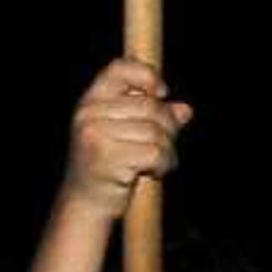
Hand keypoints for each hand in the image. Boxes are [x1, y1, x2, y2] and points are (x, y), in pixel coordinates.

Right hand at [66, 57, 192, 218]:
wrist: (86, 204)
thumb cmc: (110, 166)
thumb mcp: (129, 135)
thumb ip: (154, 118)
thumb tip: (185, 109)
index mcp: (91, 101)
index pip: (119, 68)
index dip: (147, 75)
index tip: (161, 93)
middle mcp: (89, 113)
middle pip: (150, 106)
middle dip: (168, 128)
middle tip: (165, 146)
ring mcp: (95, 135)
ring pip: (156, 131)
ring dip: (168, 150)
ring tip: (158, 163)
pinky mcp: (106, 158)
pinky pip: (156, 152)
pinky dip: (164, 164)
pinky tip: (154, 172)